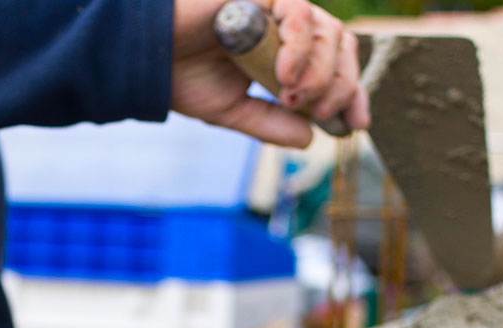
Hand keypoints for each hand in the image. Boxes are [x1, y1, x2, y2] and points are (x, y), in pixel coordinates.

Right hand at [171, 0, 369, 146]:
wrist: (147, 60)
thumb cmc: (183, 78)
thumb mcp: (235, 112)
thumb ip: (272, 124)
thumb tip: (310, 139)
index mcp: (283, 52)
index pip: (334, 64)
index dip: (351, 92)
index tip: (355, 124)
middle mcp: (285, 27)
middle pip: (341, 44)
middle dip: (341, 85)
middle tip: (322, 113)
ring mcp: (275, 8)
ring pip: (328, 30)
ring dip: (320, 71)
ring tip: (294, 98)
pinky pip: (298, 12)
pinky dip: (300, 46)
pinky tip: (286, 75)